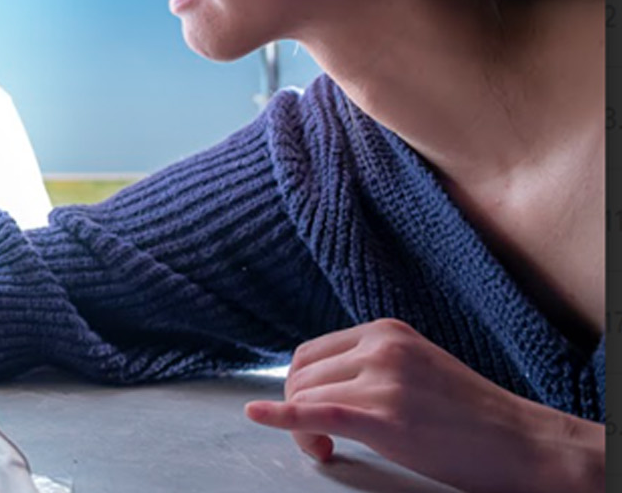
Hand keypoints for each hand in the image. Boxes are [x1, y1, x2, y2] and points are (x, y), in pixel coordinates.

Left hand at [245, 318, 603, 491]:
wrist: (524, 444)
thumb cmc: (472, 417)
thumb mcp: (417, 369)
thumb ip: (372, 366)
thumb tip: (320, 384)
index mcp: (385, 331)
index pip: (310, 353)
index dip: (300, 387)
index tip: (312, 415)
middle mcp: (380, 348)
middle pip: (300, 375)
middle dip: (296, 409)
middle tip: (319, 442)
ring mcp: (384, 381)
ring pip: (304, 398)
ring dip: (302, 430)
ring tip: (329, 451)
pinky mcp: (386, 418)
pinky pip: (316, 412)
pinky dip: (282, 418)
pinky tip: (258, 417)